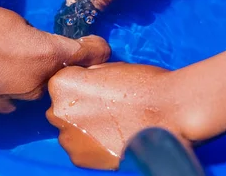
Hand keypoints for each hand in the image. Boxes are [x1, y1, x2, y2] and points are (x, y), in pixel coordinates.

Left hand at [46, 63, 193, 169]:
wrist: (167, 110)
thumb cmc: (143, 84)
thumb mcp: (108, 68)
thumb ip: (87, 76)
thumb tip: (82, 83)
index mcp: (62, 82)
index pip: (60, 86)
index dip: (79, 89)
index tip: (95, 93)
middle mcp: (57, 108)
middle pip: (61, 110)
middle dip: (77, 110)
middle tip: (104, 110)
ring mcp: (67, 135)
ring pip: (69, 132)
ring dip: (83, 130)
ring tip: (111, 126)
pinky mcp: (80, 157)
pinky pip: (80, 151)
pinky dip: (92, 147)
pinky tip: (112, 139)